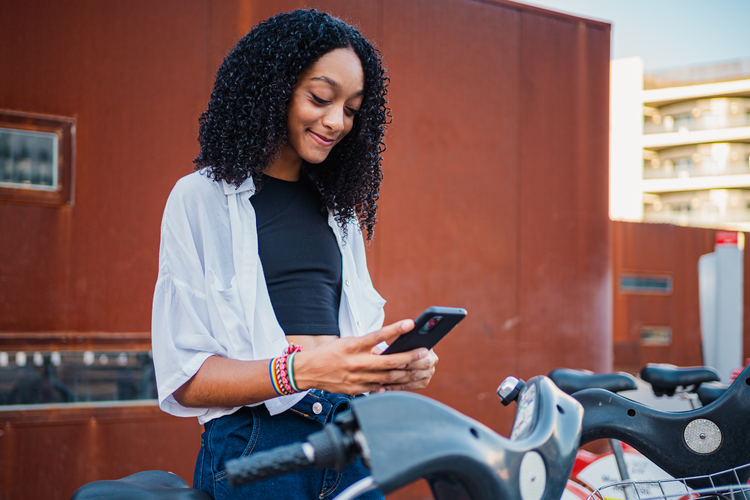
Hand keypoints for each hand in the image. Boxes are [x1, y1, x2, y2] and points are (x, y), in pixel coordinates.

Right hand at [293, 319, 429, 394]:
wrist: (308, 371)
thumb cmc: (330, 353)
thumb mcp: (347, 342)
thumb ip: (368, 345)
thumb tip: (389, 348)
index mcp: (352, 346)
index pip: (377, 336)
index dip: (395, 330)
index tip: (410, 324)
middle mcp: (355, 363)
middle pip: (388, 361)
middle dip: (410, 357)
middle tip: (424, 352)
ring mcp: (357, 378)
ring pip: (388, 377)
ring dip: (406, 372)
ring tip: (420, 366)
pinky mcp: (356, 390)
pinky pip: (380, 387)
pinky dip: (393, 383)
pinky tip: (404, 379)